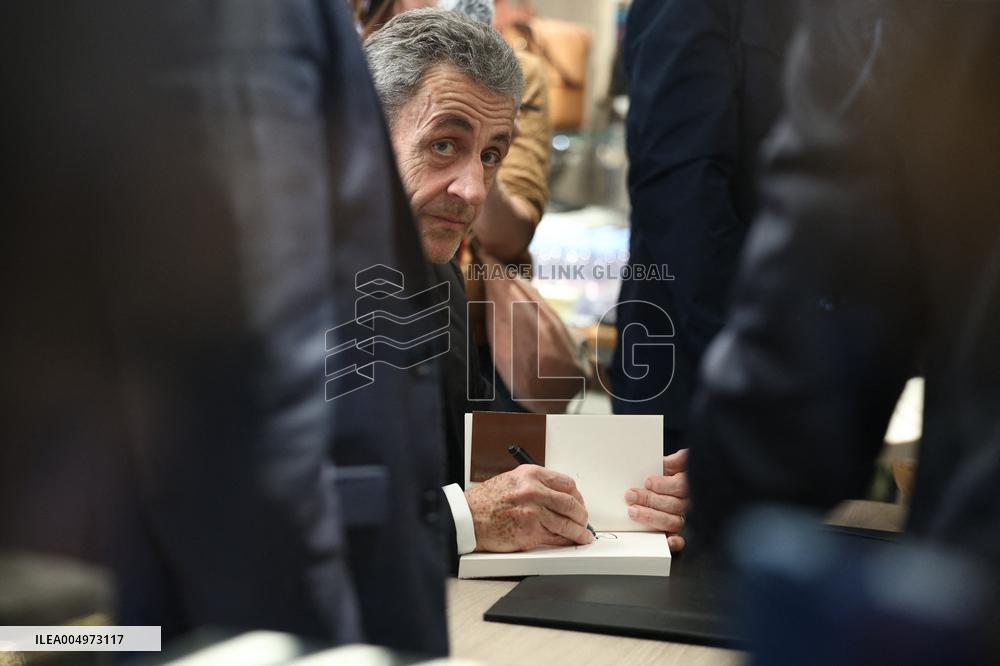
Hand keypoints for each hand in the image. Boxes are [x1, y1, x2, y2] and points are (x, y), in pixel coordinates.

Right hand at [465, 465, 593, 551]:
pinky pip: (555, 539)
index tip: (579, 503)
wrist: (468, 517)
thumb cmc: (487, 501)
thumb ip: (537, 485)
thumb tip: (559, 497)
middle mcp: (534, 492)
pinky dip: (565, 542)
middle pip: (571, 504)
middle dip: (582, 515)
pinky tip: (569, 542)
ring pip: (567, 524)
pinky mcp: (529, 533)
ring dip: (579, 532)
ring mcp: (532, 513)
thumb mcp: (513, 481)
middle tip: (584, 521)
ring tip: (583, 536)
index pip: (567, 484)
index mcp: (531, 475)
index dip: (577, 496)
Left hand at [625, 448, 689, 551]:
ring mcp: (684, 518)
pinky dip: (675, 542)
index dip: (664, 485)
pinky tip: (667, 540)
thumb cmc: (674, 475)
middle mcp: (689, 503)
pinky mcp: (678, 532)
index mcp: (689, 483)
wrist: (674, 486)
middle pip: (674, 505)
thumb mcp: (676, 463)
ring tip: (633, 511)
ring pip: (673, 521)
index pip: (681, 486)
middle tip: (631, 495)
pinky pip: (681, 540)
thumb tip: (668, 462)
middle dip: (650, 500)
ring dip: (652, 517)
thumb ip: (676, 461)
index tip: (648, 482)